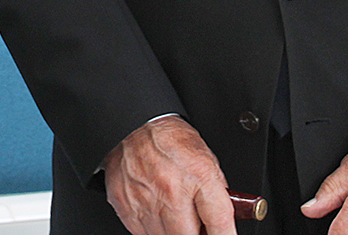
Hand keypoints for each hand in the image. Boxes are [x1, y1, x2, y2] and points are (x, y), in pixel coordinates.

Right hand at [102, 116, 237, 234]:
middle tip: (198, 227)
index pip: (219, 221)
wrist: (134, 125)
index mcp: (199, 174)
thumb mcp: (206, 160)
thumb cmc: (172, 140)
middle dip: (196, 234)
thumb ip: (216, 194)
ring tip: (176, 215)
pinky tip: (157, 212)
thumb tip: (222, 223)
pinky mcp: (125, 205)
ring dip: (174, 232)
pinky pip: (143, 233)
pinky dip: (153, 229)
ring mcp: (146, 200)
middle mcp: (171, 189)